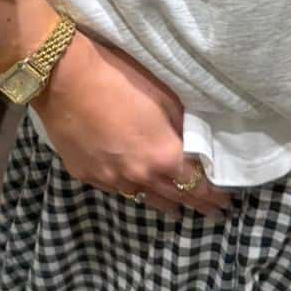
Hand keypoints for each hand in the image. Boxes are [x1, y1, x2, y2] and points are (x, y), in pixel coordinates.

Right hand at [29, 31, 233, 218]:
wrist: (64, 78)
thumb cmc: (119, 79)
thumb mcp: (163, 98)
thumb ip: (181, 127)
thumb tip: (191, 144)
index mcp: (163, 157)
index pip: (197, 186)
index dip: (214, 196)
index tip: (226, 203)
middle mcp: (138, 177)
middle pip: (174, 199)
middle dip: (195, 205)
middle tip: (210, 212)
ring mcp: (109, 180)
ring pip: (143, 198)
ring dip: (162, 201)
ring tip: (175, 207)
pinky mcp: (86, 175)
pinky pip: (115, 187)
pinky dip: (129, 186)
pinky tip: (133, 183)